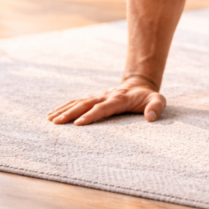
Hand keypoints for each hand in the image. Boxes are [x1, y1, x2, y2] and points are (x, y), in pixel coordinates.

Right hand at [47, 77, 166, 125]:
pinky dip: (64, 107)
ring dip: (64, 110)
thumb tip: (150, 118)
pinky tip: (52, 114)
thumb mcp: (157, 100)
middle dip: (71, 113)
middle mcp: (105, 96)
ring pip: (78, 102)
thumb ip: (156, 107)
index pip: (103, 108)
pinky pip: (76, 102)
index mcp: (119, 99)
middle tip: (57, 122)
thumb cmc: (148, 97)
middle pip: (85, 104)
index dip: (91, 115)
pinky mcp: (92, 98)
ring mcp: (97, 96)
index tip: (79, 123)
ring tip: (50, 119)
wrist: (139, 85)